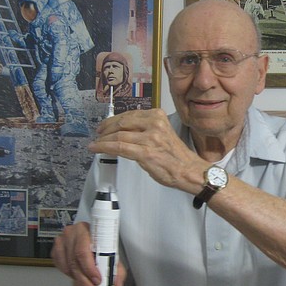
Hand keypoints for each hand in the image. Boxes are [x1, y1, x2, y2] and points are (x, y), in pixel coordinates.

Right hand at [51, 221, 126, 285]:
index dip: (90, 268)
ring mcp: (62, 241)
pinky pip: (60, 267)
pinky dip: (69, 274)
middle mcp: (72, 233)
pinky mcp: (55, 250)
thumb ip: (117, 271)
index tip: (97, 280)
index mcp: (87, 229)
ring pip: (67, 266)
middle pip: (74, 261)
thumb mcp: (113, 256)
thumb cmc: (101, 246)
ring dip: (78, 279)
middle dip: (84, 280)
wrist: (91, 242)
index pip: (83, 251)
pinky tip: (78, 275)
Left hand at [90, 109, 204, 192]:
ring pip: (118, 135)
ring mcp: (149, 138)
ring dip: (103, 140)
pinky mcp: (145, 152)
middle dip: (106, 128)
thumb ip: (145, 129)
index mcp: (158, 116)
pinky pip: (119, 147)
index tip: (106, 124)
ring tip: (96, 143)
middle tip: (98, 133)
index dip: (114, 120)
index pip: (130, 114)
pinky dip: (104, 147)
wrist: (189, 171)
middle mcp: (154, 124)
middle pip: (122, 122)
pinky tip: (96, 148)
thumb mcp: (162, 134)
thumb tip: (124, 131)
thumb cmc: (176, 157)